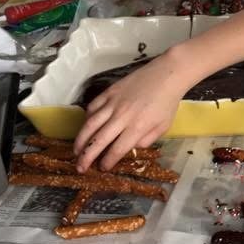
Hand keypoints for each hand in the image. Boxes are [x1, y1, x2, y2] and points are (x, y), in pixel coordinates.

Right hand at [73, 56, 183, 170]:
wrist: (167, 75)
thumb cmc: (167, 102)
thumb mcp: (162, 127)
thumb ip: (145, 141)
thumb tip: (129, 148)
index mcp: (138, 127)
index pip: (117, 149)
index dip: (107, 161)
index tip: (103, 167)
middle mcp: (122, 116)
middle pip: (99, 140)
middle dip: (87, 157)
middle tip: (80, 167)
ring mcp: (113, 103)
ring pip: (90, 124)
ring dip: (80, 140)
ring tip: (76, 150)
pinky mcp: (109, 91)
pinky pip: (93, 106)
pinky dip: (86, 118)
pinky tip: (85, 127)